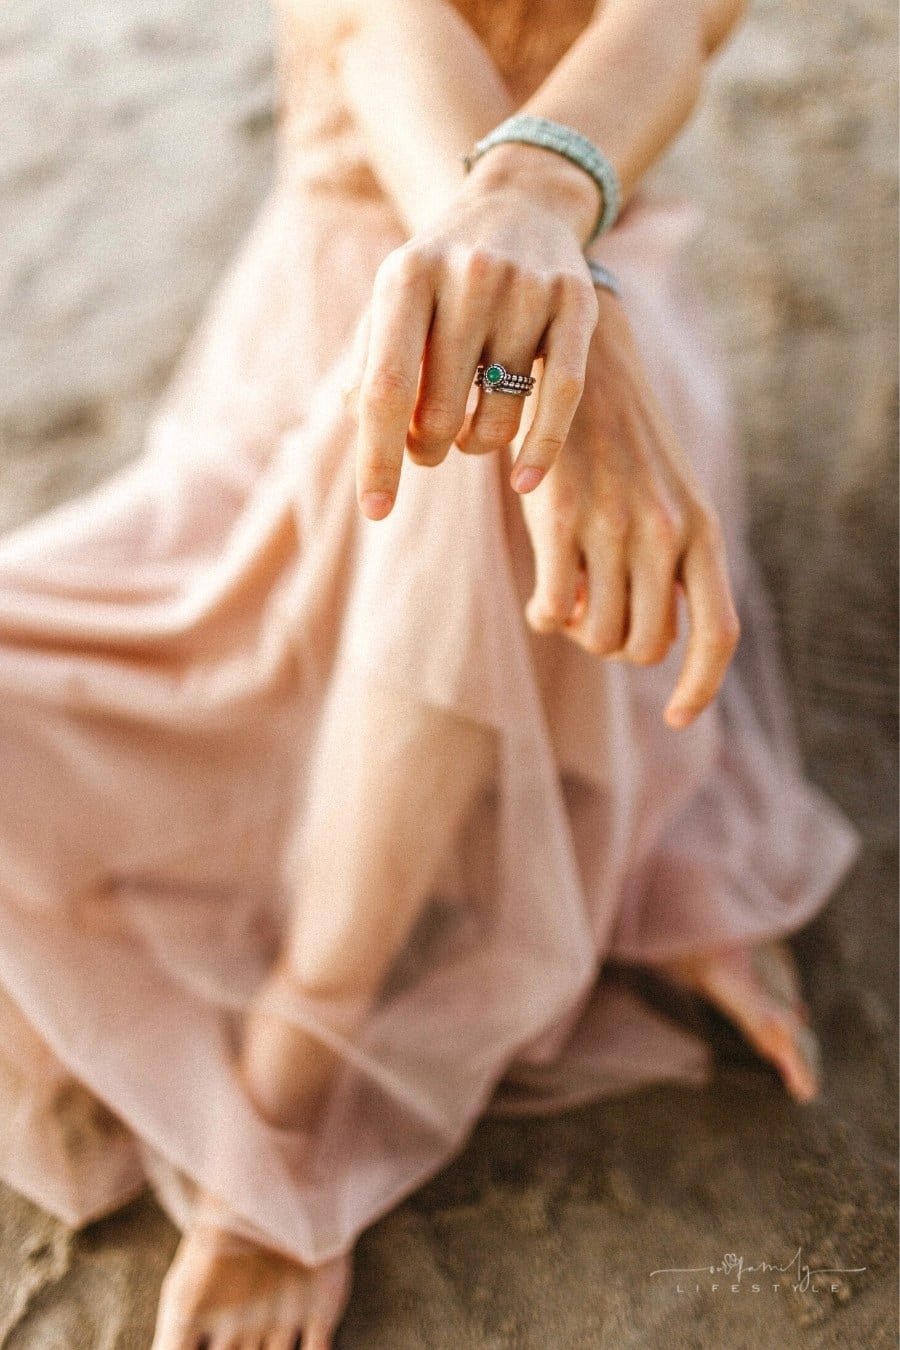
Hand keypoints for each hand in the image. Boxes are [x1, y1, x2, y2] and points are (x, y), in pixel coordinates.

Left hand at [351, 146, 602, 519]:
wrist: (521, 200)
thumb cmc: (442, 271)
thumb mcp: (395, 299)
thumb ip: (371, 360)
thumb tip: (356, 419)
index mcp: (407, 276)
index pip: (386, 388)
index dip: (378, 456)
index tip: (377, 510)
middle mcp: (468, 276)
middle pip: (442, 414)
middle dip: (428, 450)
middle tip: (428, 446)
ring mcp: (527, 288)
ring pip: (499, 417)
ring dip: (478, 446)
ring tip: (470, 431)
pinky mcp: (578, 303)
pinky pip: (560, 399)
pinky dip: (540, 451)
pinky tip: (523, 481)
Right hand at [516, 290, 740, 729]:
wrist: (581, 362)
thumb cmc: (623, 442)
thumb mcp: (669, 498)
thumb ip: (670, 565)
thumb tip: (642, 640)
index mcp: (703, 530)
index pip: (717, 634)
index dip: (699, 688)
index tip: (676, 719)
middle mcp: (666, 532)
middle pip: (644, 645)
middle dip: (616, 646)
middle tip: (595, 616)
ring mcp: (614, 526)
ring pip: (598, 633)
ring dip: (579, 631)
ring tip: (570, 598)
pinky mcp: (560, 519)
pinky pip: (553, 610)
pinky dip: (546, 616)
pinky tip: (543, 595)